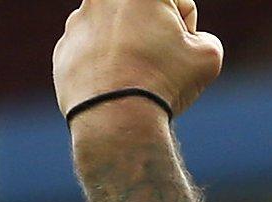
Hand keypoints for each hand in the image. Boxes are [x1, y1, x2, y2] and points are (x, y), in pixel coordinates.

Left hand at [54, 0, 223, 120]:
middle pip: (144, 14)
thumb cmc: (163, 82)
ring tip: (134, 79)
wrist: (115, 120)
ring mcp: (77, 23)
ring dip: (128, 49)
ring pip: (116, 32)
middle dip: (153, 34)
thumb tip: (191, 43)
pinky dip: (104, 67)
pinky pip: (92, 53)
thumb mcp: (207, 57)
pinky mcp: (63, 50)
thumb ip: (204, 38)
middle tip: (157, 64)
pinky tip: (113, 88)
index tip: (179, 53)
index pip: (180, 3)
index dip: (188, 32)